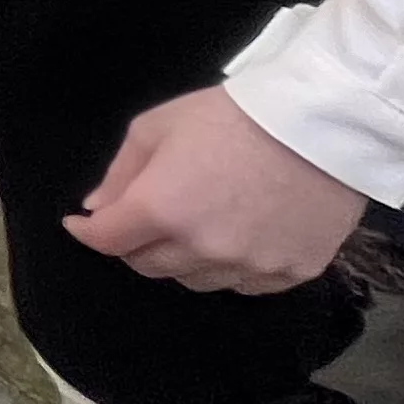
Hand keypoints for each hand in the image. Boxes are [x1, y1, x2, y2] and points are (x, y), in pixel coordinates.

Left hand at [69, 86, 366, 292]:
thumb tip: (96, 209)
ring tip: (198, 222)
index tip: (82, 224)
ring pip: (195, 281)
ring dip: (183, 259)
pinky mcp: (291, 274)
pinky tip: (237, 237)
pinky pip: (244, 286)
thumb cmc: (230, 117)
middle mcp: (203, 249)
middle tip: (143, 218)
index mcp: (163, 210)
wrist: (320, 125)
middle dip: (135, 243)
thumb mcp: (158, 127)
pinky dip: (230, 269)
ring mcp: (249, 266)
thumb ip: (121, 173)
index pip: (109, 241)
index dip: (89, 232)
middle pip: (149, 266)